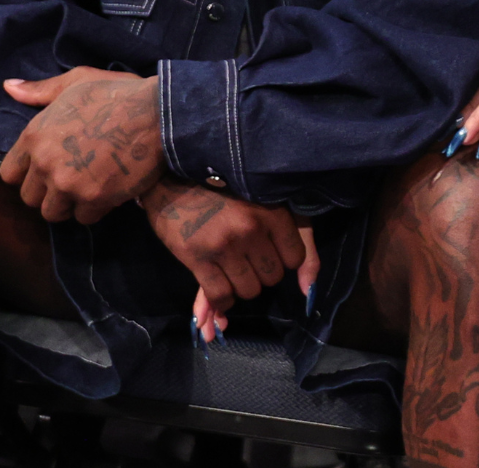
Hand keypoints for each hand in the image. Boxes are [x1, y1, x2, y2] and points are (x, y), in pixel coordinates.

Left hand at [0, 67, 163, 223]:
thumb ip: (39, 91)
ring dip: (67, 205)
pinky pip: (83, 218)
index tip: (41, 171)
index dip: (25, 174)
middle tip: (66, 181)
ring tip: (83, 189)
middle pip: (29, 199)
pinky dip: (94, 209)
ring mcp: (69, 184)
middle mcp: (46, 163)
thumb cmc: (115, 94)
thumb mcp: (74, 82)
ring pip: (53, 213)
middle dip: (46, 192)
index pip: (9, 174)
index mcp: (35, 135)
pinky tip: (105, 191)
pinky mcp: (95, 199)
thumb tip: (8, 87)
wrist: (157, 114)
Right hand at [137, 175, 318, 341]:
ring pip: (248, 290)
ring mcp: (222, 245)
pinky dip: (222, 300)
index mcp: (271, 210)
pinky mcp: (196, 257)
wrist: (169, 178)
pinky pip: (220, 295)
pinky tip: (219, 286)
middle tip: (245, 256)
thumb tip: (308, 288)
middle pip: (272, 278)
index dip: (281, 257)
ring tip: (230, 266)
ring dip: (241, 285)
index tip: (266, 246)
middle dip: (261, 272)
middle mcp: (250, 228)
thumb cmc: (223, 189)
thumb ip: (300, 237)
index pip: (295, 258)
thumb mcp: (267, 200)